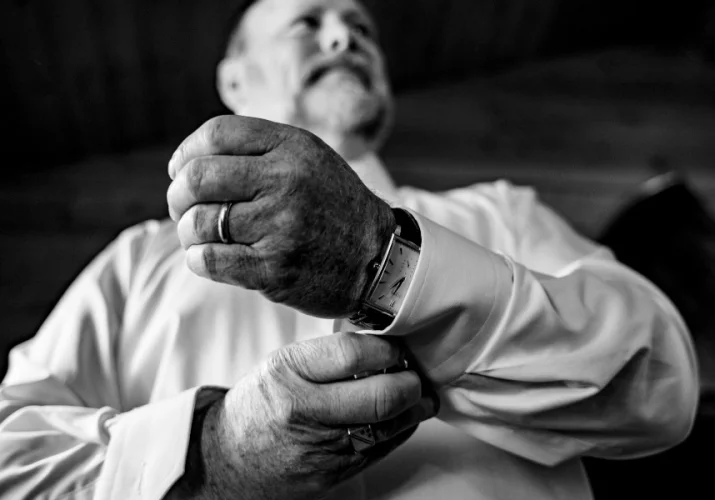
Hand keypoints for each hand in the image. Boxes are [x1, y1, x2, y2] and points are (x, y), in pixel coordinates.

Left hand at [167, 115, 395, 317]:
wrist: (378, 257)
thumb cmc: (333, 206)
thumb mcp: (310, 159)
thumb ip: (260, 150)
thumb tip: (188, 160)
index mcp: (293, 147)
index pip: (216, 134)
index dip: (186, 153)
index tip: (181, 170)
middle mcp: (286, 181)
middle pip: (198, 177)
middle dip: (177, 195)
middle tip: (182, 207)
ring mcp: (280, 226)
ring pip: (199, 222)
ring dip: (187, 231)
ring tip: (197, 236)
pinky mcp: (275, 268)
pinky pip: (209, 260)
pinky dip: (197, 259)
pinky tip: (207, 258)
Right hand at [184, 332, 437, 499]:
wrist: (229, 458)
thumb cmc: (262, 404)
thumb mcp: (282, 364)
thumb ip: (329, 354)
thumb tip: (384, 344)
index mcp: (288, 372)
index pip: (352, 353)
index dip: (387, 349)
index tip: (397, 347)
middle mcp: (303, 409)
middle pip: (380, 396)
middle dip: (411, 381)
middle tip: (415, 372)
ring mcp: (320, 446)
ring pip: (388, 426)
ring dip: (415, 408)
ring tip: (421, 394)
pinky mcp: (333, 472)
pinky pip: (381, 449)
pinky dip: (401, 430)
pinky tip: (404, 417)